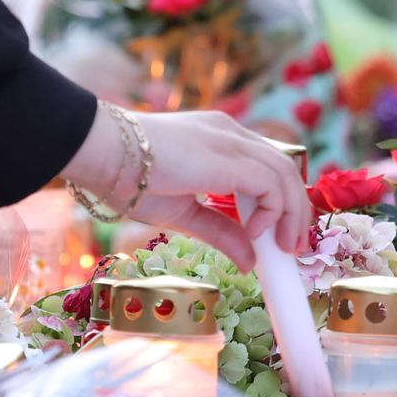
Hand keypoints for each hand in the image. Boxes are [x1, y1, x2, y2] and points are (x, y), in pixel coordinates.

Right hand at [63, 106, 312, 269]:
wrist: (100, 154)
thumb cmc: (128, 178)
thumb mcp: (183, 214)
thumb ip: (219, 232)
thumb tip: (249, 262)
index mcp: (220, 141)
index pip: (268, 167)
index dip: (282, 202)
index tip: (281, 237)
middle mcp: (231, 134)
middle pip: (284, 169)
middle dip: (296, 212)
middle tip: (293, 250)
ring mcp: (231, 140)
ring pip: (284, 175)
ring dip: (291, 215)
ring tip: (282, 249)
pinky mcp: (228, 155)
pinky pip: (270, 183)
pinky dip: (272, 210)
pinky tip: (255, 233)